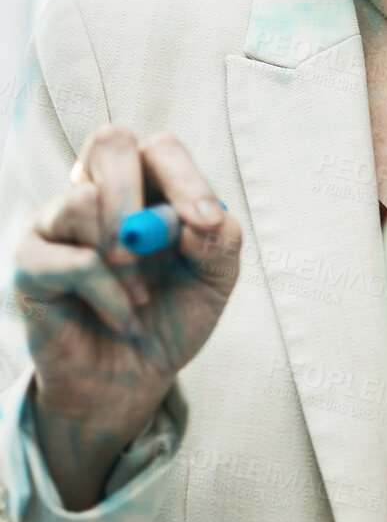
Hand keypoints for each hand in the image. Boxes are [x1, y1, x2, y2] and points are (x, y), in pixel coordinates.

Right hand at [16, 125, 241, 508]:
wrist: (135, 378)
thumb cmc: (173, 314)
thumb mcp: (215, 277)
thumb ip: (219, 241)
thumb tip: (201, 219)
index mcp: (148, 185)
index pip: (161, 149)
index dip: (187, 178)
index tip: (208, 222)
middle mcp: (99, 190)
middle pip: (111, 143)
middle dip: (142, 194)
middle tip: (160, 245)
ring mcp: (58, 223)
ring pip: (82, 199)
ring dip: (126, 254)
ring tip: (142, 295)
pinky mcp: (32, 263)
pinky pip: (69, 260)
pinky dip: (109, 293)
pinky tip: (123, 316)